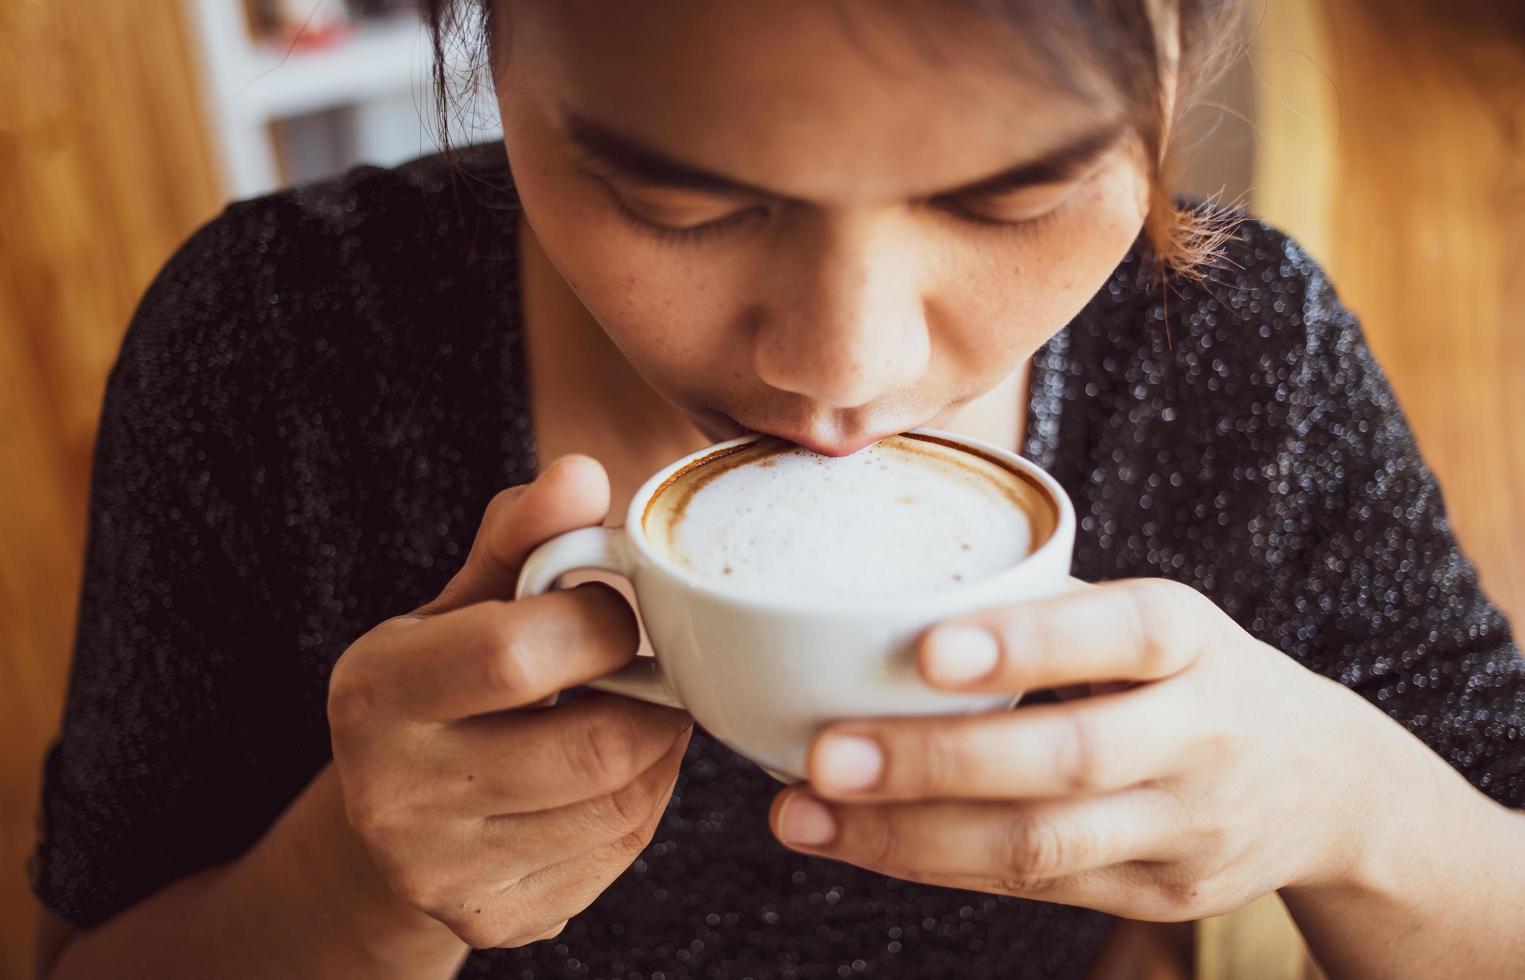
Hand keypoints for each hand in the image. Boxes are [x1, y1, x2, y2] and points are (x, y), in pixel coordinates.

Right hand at [328, 456, 692, 948]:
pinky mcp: (500, 920)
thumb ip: (521, 537)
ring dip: (660, 745)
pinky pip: (621, 850)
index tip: (615, 606)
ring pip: (624, 800)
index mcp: (374, 692)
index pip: (516, 652)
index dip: (600, 620)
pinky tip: (617, 768)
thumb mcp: (463, 602)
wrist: (388, 823)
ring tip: (638, 707)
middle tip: (652, 662)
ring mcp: (445, 872)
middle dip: (651, 693)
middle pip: (594, 743)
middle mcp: (393, 794)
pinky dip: (645, 797)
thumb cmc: (443, 682)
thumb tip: (581, 473)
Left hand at [769, 578, 1393, 920]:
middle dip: (935, 763)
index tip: (926, 650)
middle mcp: (1202, 735)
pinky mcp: (1162, 893)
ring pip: (1043, 846)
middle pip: (1071, 758)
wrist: (1328, 784)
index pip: (1123, 634)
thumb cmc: (1196, 674)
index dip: (1027, 643)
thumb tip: (883, 596)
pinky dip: (936, 864)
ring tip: (803, 816)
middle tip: (822, 756)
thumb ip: (1050, 610)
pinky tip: (859, 842)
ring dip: (909, 835)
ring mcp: (1189, 828)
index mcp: (1195, 639)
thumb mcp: (1158, 619)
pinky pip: (1035, 887)